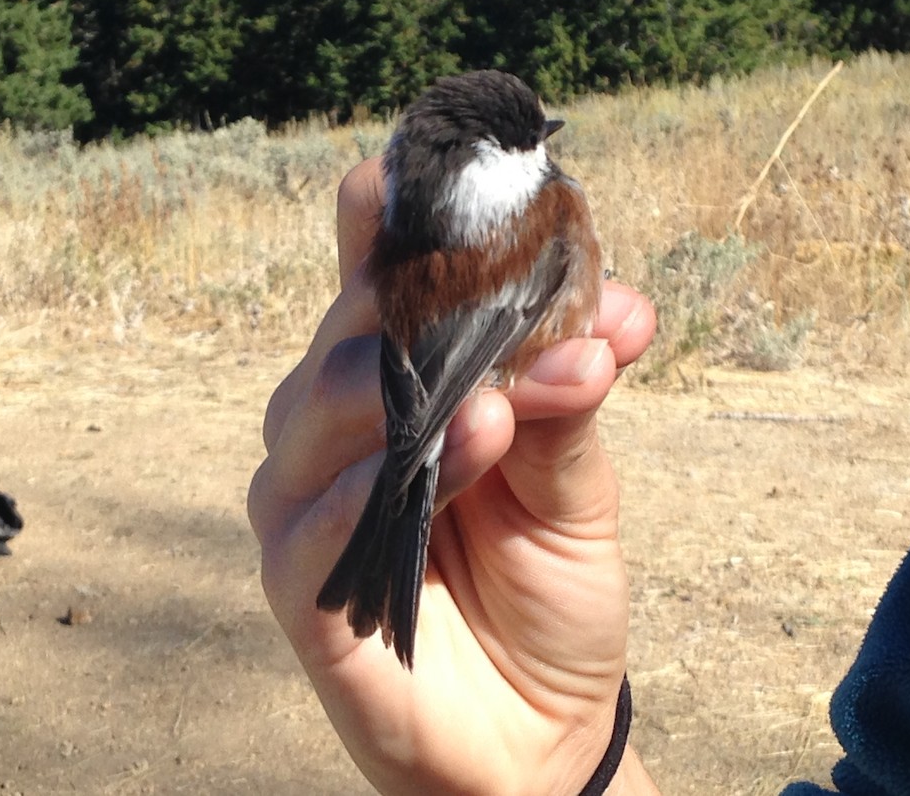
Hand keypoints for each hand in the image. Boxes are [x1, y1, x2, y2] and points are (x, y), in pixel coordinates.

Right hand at [250, 158, 658, 794]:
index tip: (467, 181)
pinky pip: (309, 520)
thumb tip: (611, 314)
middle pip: (356, 323)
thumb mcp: (577, 484)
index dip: (405, 214)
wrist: (540, 729)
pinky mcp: (298, 583)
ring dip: (413, 394)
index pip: (378, 269)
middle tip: (531, 313)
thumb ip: (572, 398)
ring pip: (323, 405)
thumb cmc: (548, 588)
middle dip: (441, 308)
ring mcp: (307, 499)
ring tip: (496, 409)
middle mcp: (338, 422)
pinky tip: (435, 467)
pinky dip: (367, 490)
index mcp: (402, 379)